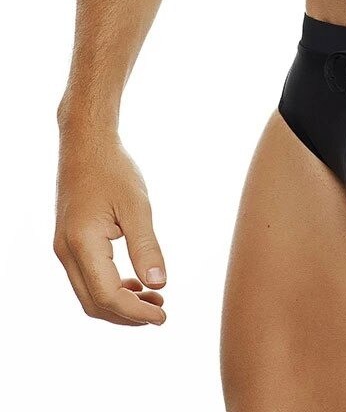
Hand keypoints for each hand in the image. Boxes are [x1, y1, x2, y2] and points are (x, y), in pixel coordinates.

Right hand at [54, 129, 166, 325]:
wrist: (86, 147)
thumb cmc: (114, 171)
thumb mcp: (137, 206)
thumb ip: (147, 246)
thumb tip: (160, 284)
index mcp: (83, 244)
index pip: (108, 295)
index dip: (135, 312)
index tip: (163, 316)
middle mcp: (66, 252)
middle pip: (94, 303)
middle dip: (128, 315)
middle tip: (161, 313)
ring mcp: (64, 250)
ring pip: (88, 294)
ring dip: (120, 304)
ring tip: (155, 300)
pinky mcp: (69, 244)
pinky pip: (87, 278)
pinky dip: (110, 288)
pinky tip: (136, 284)